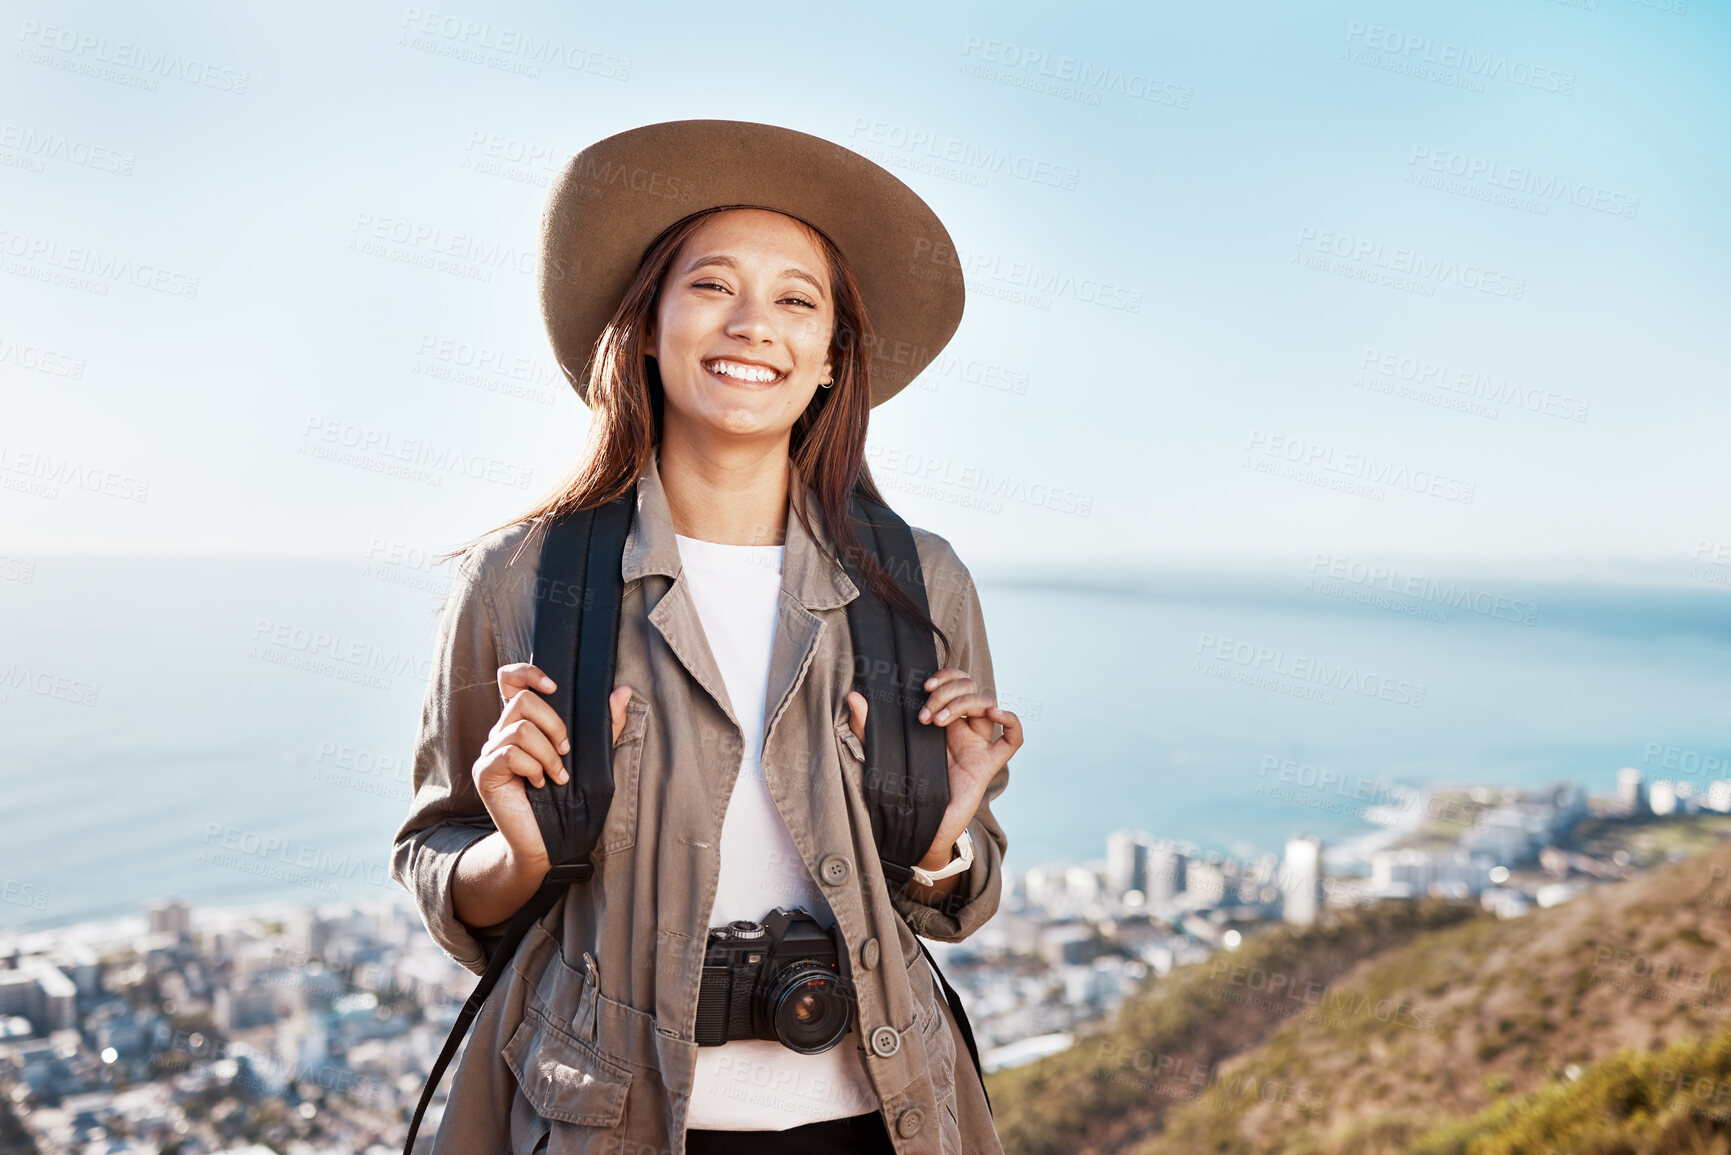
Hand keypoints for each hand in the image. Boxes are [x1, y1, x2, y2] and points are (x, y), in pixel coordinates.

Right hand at [472, 663, 631, 871]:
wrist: (548, 842)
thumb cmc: (568, 800)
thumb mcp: (593, 757)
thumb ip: (606, 725)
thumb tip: (623, 692)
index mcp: (523, 723)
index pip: (509, 680)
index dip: (527, 673)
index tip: (554, 686)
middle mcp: (501, 733)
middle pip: (523, 700)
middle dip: (555, 724)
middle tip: (566, 752)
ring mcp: (490, 752)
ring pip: (520, 728)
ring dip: (548, 754)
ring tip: (556, 775)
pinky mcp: (485, 772)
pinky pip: (511, 754)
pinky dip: (533, 768)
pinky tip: (539, 784)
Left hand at [846, 666, 1021, 872]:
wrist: (915, 826)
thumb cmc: (900, 788)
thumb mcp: (880, 752)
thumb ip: (867, 726)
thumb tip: (853, 697)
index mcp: (941, 720)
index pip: (956, 681)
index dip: (946, 676)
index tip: (924, 688)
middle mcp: (961, 729)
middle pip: (971, 688)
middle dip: (948, 692)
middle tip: (925, 715)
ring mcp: (976, 745)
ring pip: (988, 703)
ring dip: (964, 703)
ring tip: (937, 722)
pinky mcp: (987, 764)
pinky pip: (1013, 739)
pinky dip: (1011, 721)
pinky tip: (995, 715)